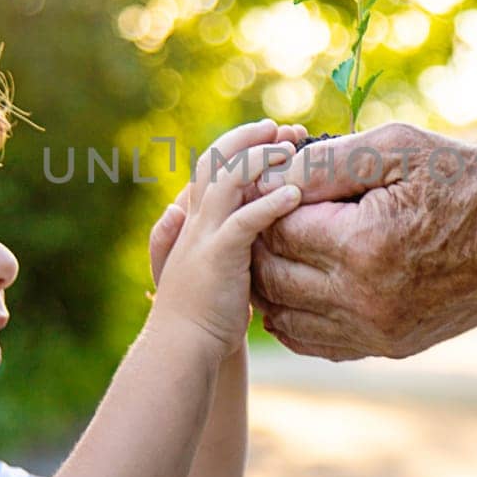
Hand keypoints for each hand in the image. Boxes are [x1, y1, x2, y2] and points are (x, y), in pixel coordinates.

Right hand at [147, 119, 306, 350]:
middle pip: (216, 158)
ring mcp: (204, 235)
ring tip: (291, 150)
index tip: (276, 135)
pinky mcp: (219, 256)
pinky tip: (295, 195)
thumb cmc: (205, 313)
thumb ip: (233, 239)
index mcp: (193, 219)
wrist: (181, 348)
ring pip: (228, 178)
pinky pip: (245, 220)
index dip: (244, 144)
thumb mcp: (221, 266)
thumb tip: (254, 217)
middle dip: (250, 137)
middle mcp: (194, 219)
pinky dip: (270, 203)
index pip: (214, 165)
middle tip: (283, 128)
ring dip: (261, 158)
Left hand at [249, 123, 476, 360]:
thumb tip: (267, 176)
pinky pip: (315, 341)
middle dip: (261, 240)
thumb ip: (325, 161)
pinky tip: (301, 282)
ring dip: (271, 280)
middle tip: (273, 207)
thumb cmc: (466, 180)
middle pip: (271, 276)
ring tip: (285, 241)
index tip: (279, 179)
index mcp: (362, 247)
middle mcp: (363, 301)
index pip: (274, 229)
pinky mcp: (390, 347)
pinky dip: (294, 315)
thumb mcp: (397, 147)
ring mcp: (377, 332)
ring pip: (284, 316)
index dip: (267, 200)